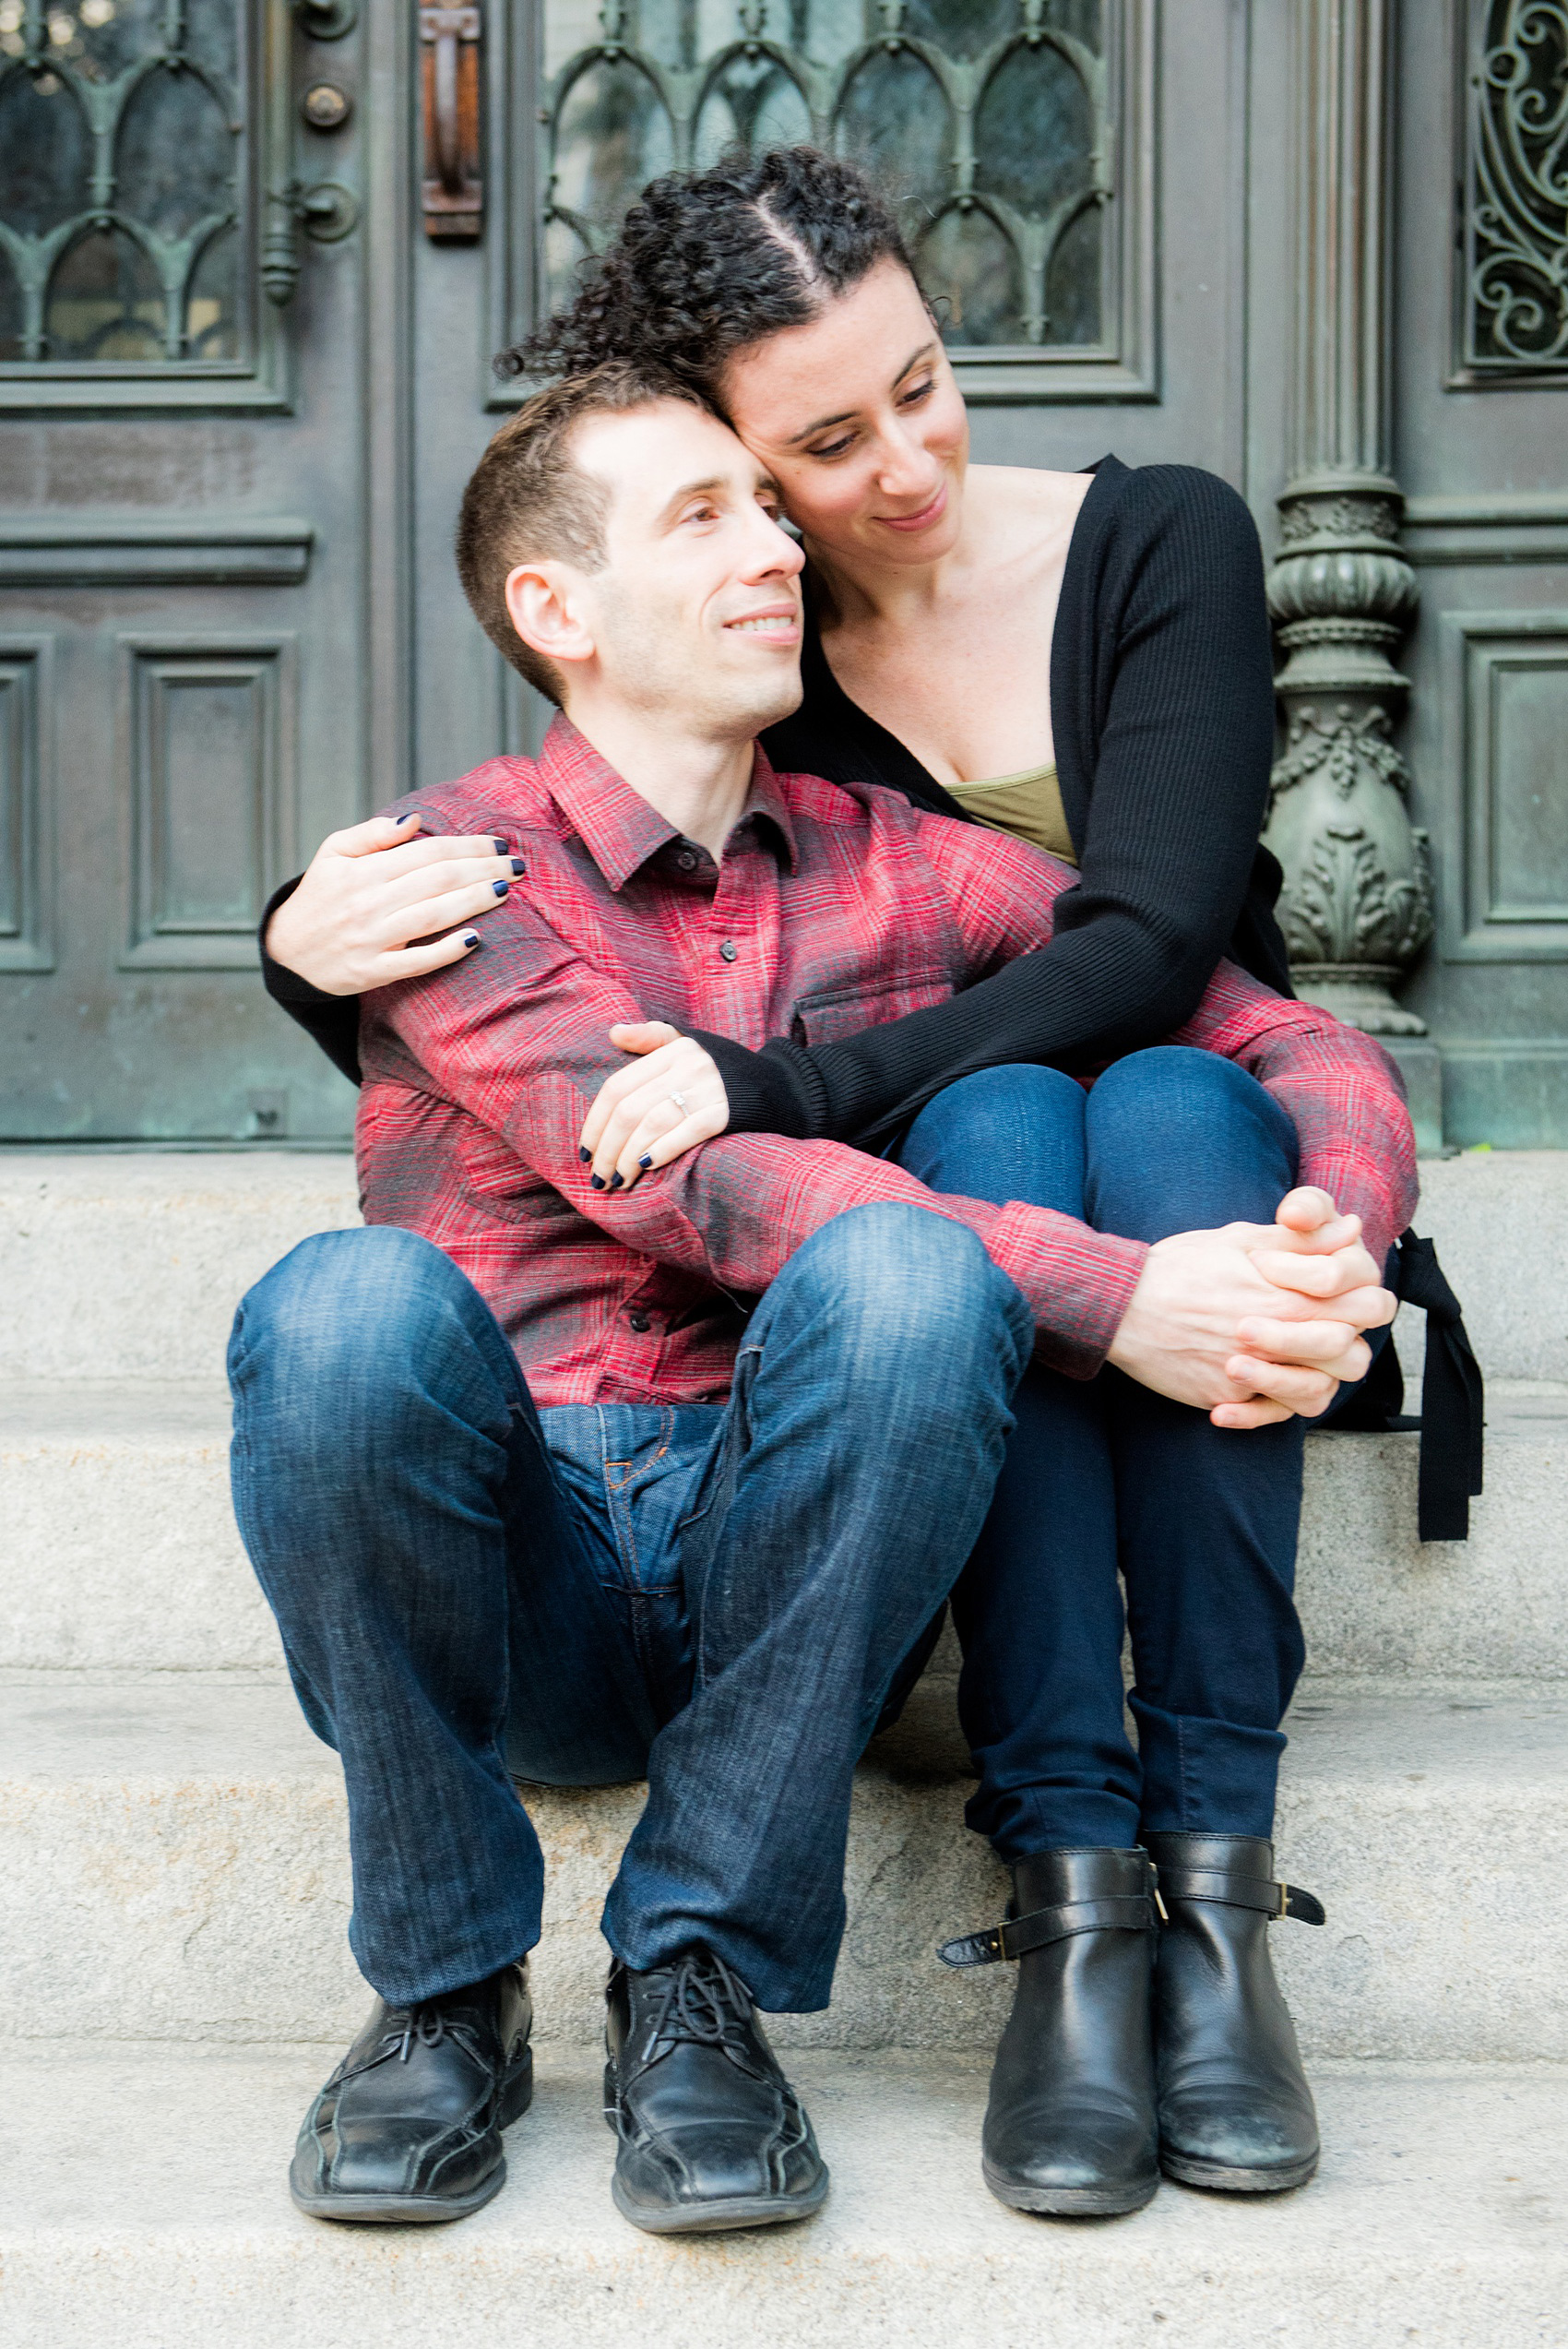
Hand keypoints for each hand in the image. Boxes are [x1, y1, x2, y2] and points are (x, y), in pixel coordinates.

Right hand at [265, 811, 520, 993]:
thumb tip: (415, 820)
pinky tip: (476, 939)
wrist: (289, 951)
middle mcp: (369, 903)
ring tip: (506, 890)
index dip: (466, 846)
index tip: (498, 843)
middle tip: (517, 865)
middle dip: (482, 869)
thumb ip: (372, 834)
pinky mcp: (373, 972)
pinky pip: (417, 962)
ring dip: (474, 901)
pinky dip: (447, 950)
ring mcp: (372, 940)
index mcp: (362, 871)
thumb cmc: (321, 896)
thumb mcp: (333, 853)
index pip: (427, 852)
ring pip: (433, 916)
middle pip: (438, 880)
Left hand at [578, 1025, 729, 1190]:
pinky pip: (685, 1133)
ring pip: (652, 1124)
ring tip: (618, 1180)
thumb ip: (650, 1037)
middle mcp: (686, 1066)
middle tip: (599, 1176)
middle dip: (608, 1148)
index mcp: (671, 1050)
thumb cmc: (722, 1069)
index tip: (585, 1151)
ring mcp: (707, 1089)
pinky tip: (645, 1168)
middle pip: (629, 1110)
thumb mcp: (688, 1044)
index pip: (617, 1087)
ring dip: (628, 1157)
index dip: (595, 1122)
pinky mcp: (725, 1113)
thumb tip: (613, 1033)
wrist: (777, 1085)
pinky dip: (661, 1151)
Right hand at [1107, 1193, 1392, 1426]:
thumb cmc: (1179, 1266)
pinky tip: (1247, 1386)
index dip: (1361, 1303)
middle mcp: (1276, 1342)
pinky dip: (1264, 1407)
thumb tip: (1349, 1227)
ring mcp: (1251, 1378)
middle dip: (1346, 1343)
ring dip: (1312, 1378)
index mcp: (1287, 1298)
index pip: (1362, 1308)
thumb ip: (1301, 1238)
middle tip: (1324, 1331)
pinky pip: (1266, 1415)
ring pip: (1317, 1394)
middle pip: (1350, 1357)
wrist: (1121, 1306)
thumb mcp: (1241, 1239)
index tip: (1338, 1296)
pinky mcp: (1223, 1400)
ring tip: (1291, 1360)